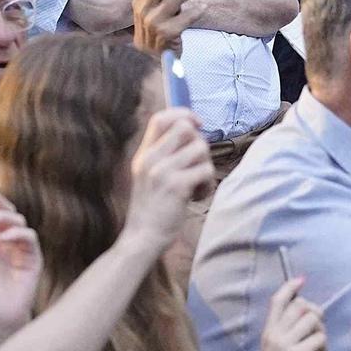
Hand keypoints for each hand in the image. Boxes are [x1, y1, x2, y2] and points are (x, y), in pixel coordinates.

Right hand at [120, 107, 212, 253]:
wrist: (142, 237)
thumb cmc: (152, 206)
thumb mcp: (149, 174)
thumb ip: (164, 153)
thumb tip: (192, 130)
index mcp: (144, 154)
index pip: (161, 118)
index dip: (183, 114)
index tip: (197, 125)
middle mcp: (150, 159)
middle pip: (186, 128)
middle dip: (200, 143)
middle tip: (197, 165)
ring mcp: (162, 172)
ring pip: (201, 148)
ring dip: (206, 166)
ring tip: (197, 184)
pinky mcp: (176, 186)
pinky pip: (206, 170)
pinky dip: (208, 184)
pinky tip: (197, 196)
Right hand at [246, 277, 333, 350]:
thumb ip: (298, 348)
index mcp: (269, 332)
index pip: (277, 301)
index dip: (290, 288)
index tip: (301, 280)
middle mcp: (275, 333)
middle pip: (301, 305)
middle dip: (315, 312)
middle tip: (317, 331)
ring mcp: (285, 342)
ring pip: (313, 319)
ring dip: (321, 331)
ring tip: (318, 349)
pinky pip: (319, 339)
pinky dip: (323, 347)